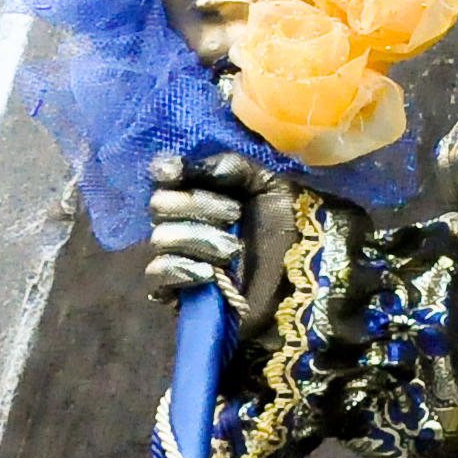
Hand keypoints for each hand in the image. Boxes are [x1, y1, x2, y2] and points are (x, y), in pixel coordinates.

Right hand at [146, 150, 292, 322]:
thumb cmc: (284, 227)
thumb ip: (232, 166)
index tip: (176, 173)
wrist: (301, 279)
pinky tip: (210, 273)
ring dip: (200, 240)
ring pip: (161, 239)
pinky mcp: (174, 292)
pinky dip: (182, 270)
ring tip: (234, 251)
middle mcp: (181, 221)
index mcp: (201, 190)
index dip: (167, 171)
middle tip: (234, 215)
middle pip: (159, 205)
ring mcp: (175, 257)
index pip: (163, 175)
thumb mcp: (269, 183)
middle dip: (197, 205)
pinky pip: (156, 274)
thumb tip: (190, 167)